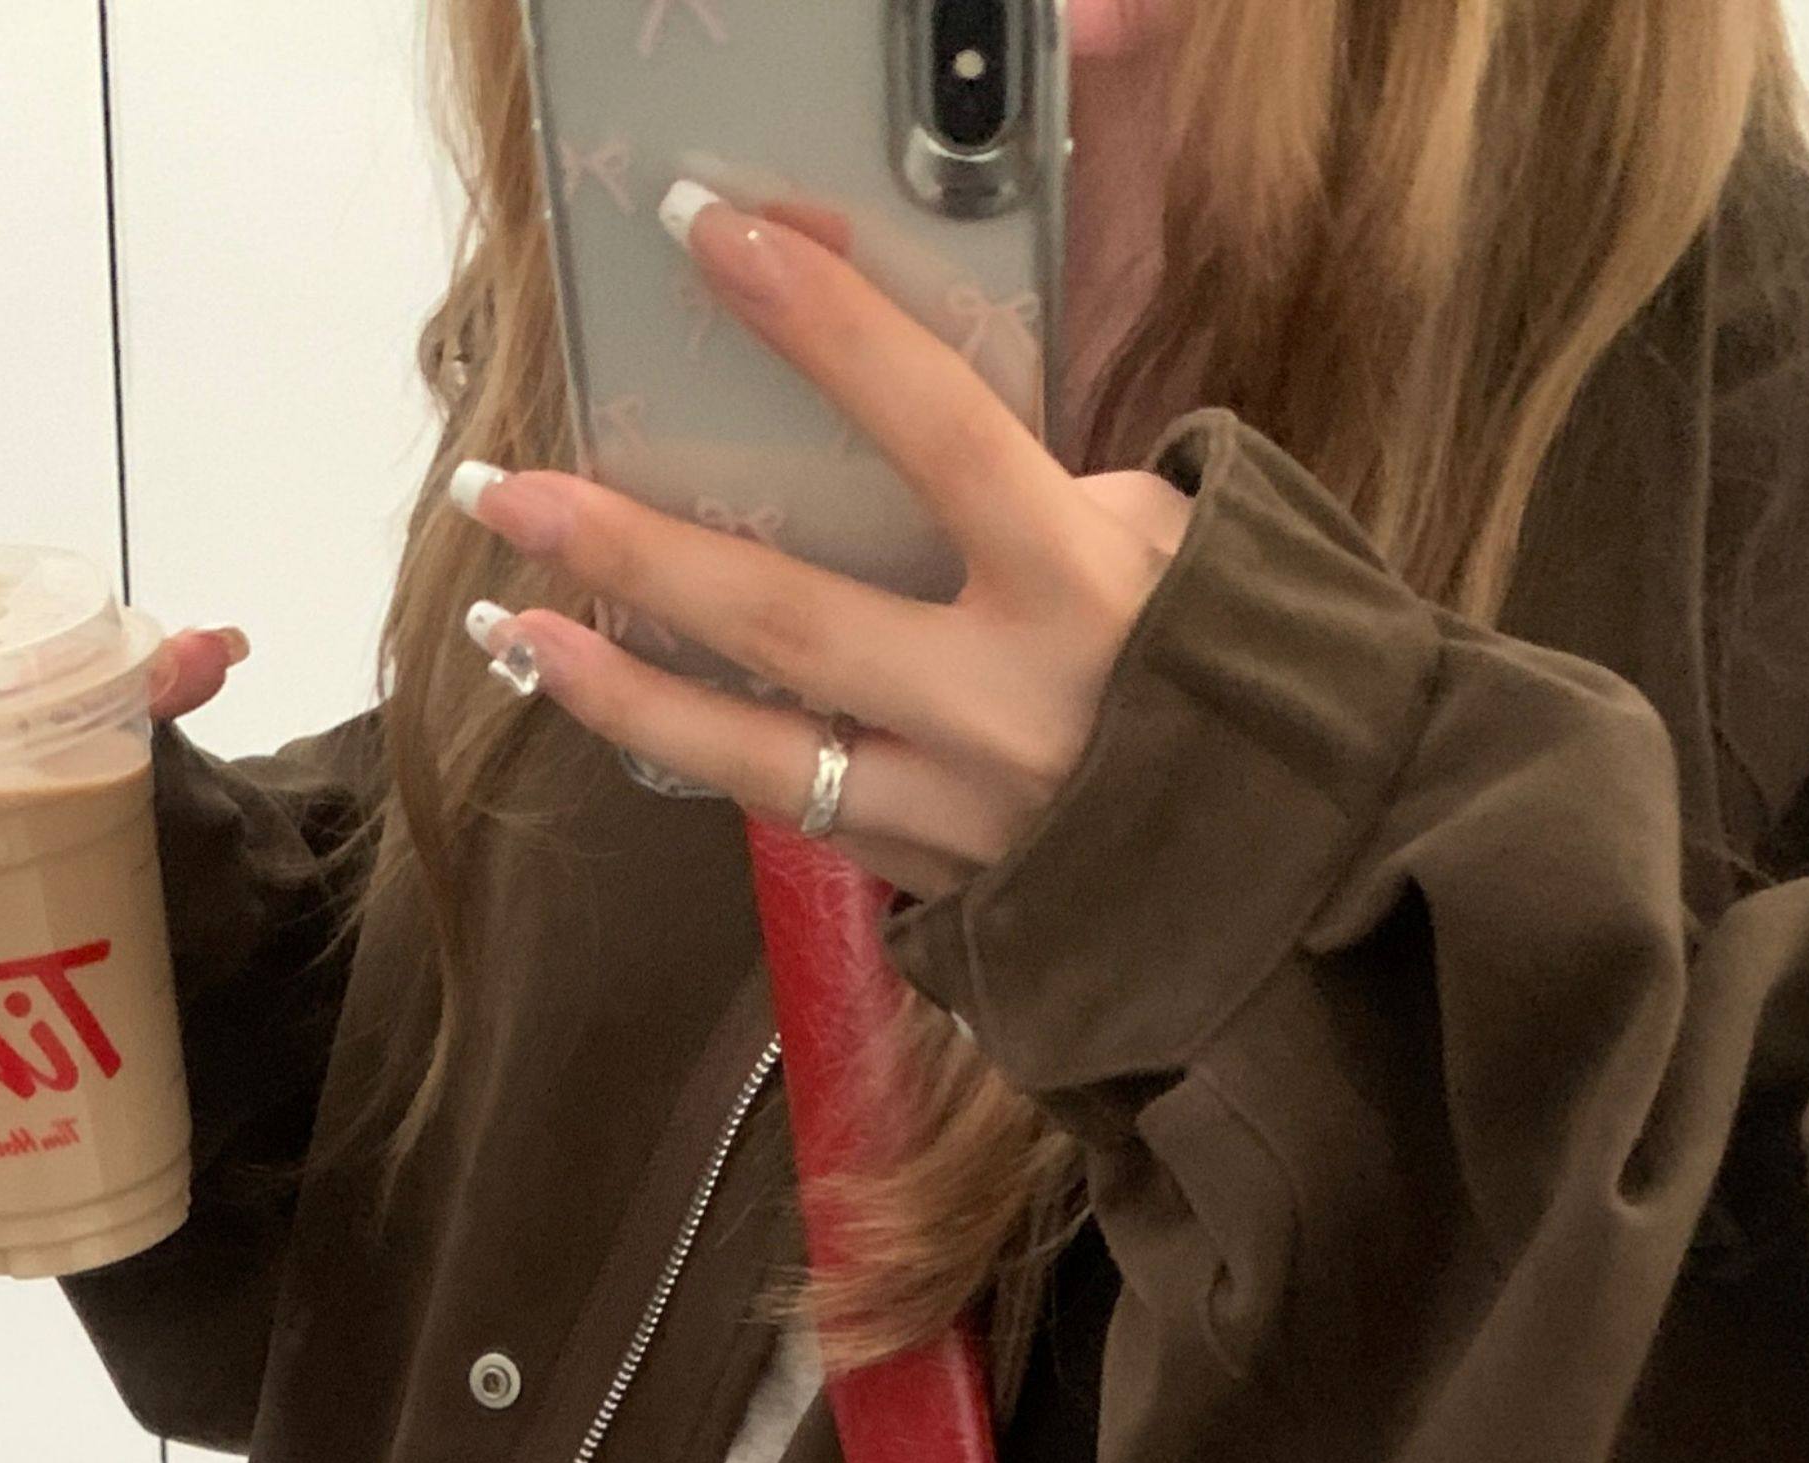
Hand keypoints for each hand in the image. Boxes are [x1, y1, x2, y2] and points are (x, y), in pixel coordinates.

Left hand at [451, 189, 1189, 900]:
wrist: (1299, 884)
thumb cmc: (1242, 679)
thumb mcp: (1182, 551)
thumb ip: (1057, 499)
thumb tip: (930, 462)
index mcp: (1084, 588)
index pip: (932, 426)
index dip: (820, 322)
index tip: (711, 229)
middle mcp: (1008, 706)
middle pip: (785, 617)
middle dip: (634, 547)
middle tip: (509, 488)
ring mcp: (963, 813)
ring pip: (756, 751)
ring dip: (618, 687)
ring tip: (510, 627)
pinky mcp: (942, 888)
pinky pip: (800, 816)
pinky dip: (704, 757)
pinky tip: (618, 706)